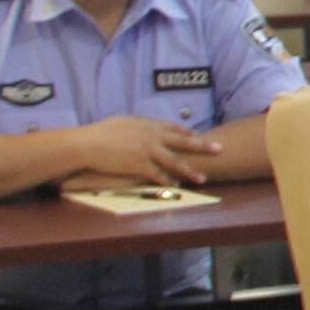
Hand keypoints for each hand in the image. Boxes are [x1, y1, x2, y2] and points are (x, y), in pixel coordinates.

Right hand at [67, 114, 224, 185]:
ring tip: (203, 178)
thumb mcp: (124, 122)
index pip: (174, 128)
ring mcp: (147, 151)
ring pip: (175, 162)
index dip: (188, 133)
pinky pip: (158, 175)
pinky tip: (177, 187)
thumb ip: (139, 125)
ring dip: (190, 171)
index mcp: (149, 124)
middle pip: (183, 142)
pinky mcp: (139, 165)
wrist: (88, 143)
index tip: (199, 136)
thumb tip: (143, 127)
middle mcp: (152, 136)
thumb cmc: (101, 132)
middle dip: (203, 146)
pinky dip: (168, 181)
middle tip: (220, 149)